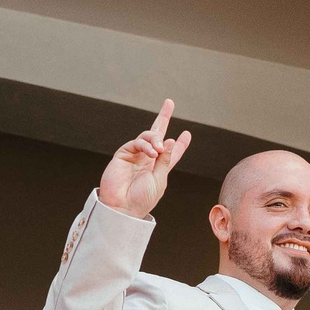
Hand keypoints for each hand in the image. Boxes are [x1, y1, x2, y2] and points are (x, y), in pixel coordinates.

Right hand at [98, 99, 192, 219]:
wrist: (122, 207)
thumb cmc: (142, 198)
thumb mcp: (159, 179)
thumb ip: (165, 160)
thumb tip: (170, 140)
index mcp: (159, 168)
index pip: (171, 152)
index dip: (180, 143)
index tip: (187, 134)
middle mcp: (148, 159)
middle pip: (157, 135)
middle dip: (163, 118)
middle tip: (169, 103)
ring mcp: (136, 155)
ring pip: (148, 136)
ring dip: (156, 139)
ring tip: (158, 150)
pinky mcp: (124, 154)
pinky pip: (137, 142)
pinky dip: (146, 145)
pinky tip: (151, 153)